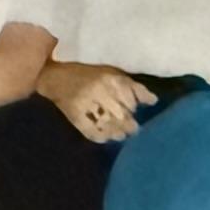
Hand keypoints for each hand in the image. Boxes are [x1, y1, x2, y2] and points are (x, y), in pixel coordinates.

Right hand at [37, 61, 156, 142]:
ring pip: (109, 125)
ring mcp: (86, 105)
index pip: (132, 100)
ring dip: (118, 132)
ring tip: (121, 133)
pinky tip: (107, 137)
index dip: (135, 106)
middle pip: (123, 116)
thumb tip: (154, 101)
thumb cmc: (88, 73)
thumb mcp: (112, 73)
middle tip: (132, 128)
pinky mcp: (75, 117)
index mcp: (111, 79)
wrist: (55, 76)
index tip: (135, 110)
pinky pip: (93, 133)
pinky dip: (102, 137)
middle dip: (129, 124)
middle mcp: (100, 92)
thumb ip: (133, 86)